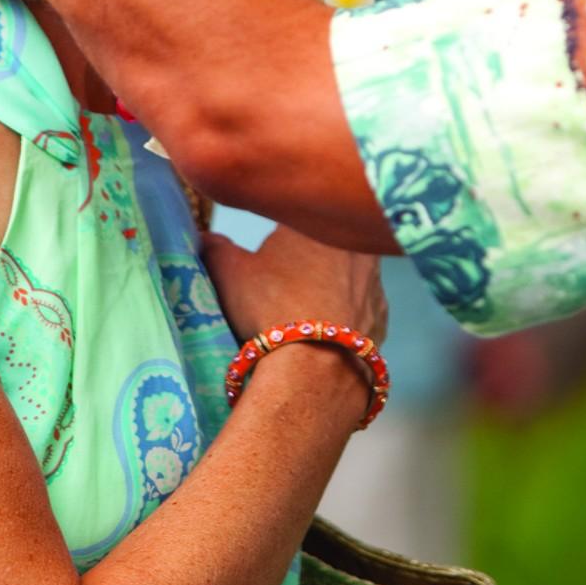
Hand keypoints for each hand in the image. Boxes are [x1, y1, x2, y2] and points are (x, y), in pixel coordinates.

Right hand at [201, 226, 387, 348]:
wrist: (317, 368)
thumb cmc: (270, 309)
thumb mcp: (229, 274)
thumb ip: (214, 247)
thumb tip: (204, 237)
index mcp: (319, 223)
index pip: (298, 216)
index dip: (279, 237)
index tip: (268, 257)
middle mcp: (355, 244)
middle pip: (327, 244)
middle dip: (309, 259)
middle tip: (284, 285)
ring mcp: (375, 281)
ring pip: (349, 276)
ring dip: (332, 287)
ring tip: (303, 312)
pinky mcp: (382, 316)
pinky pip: (361, 309)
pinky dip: (346, 317)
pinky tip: (326, 332)